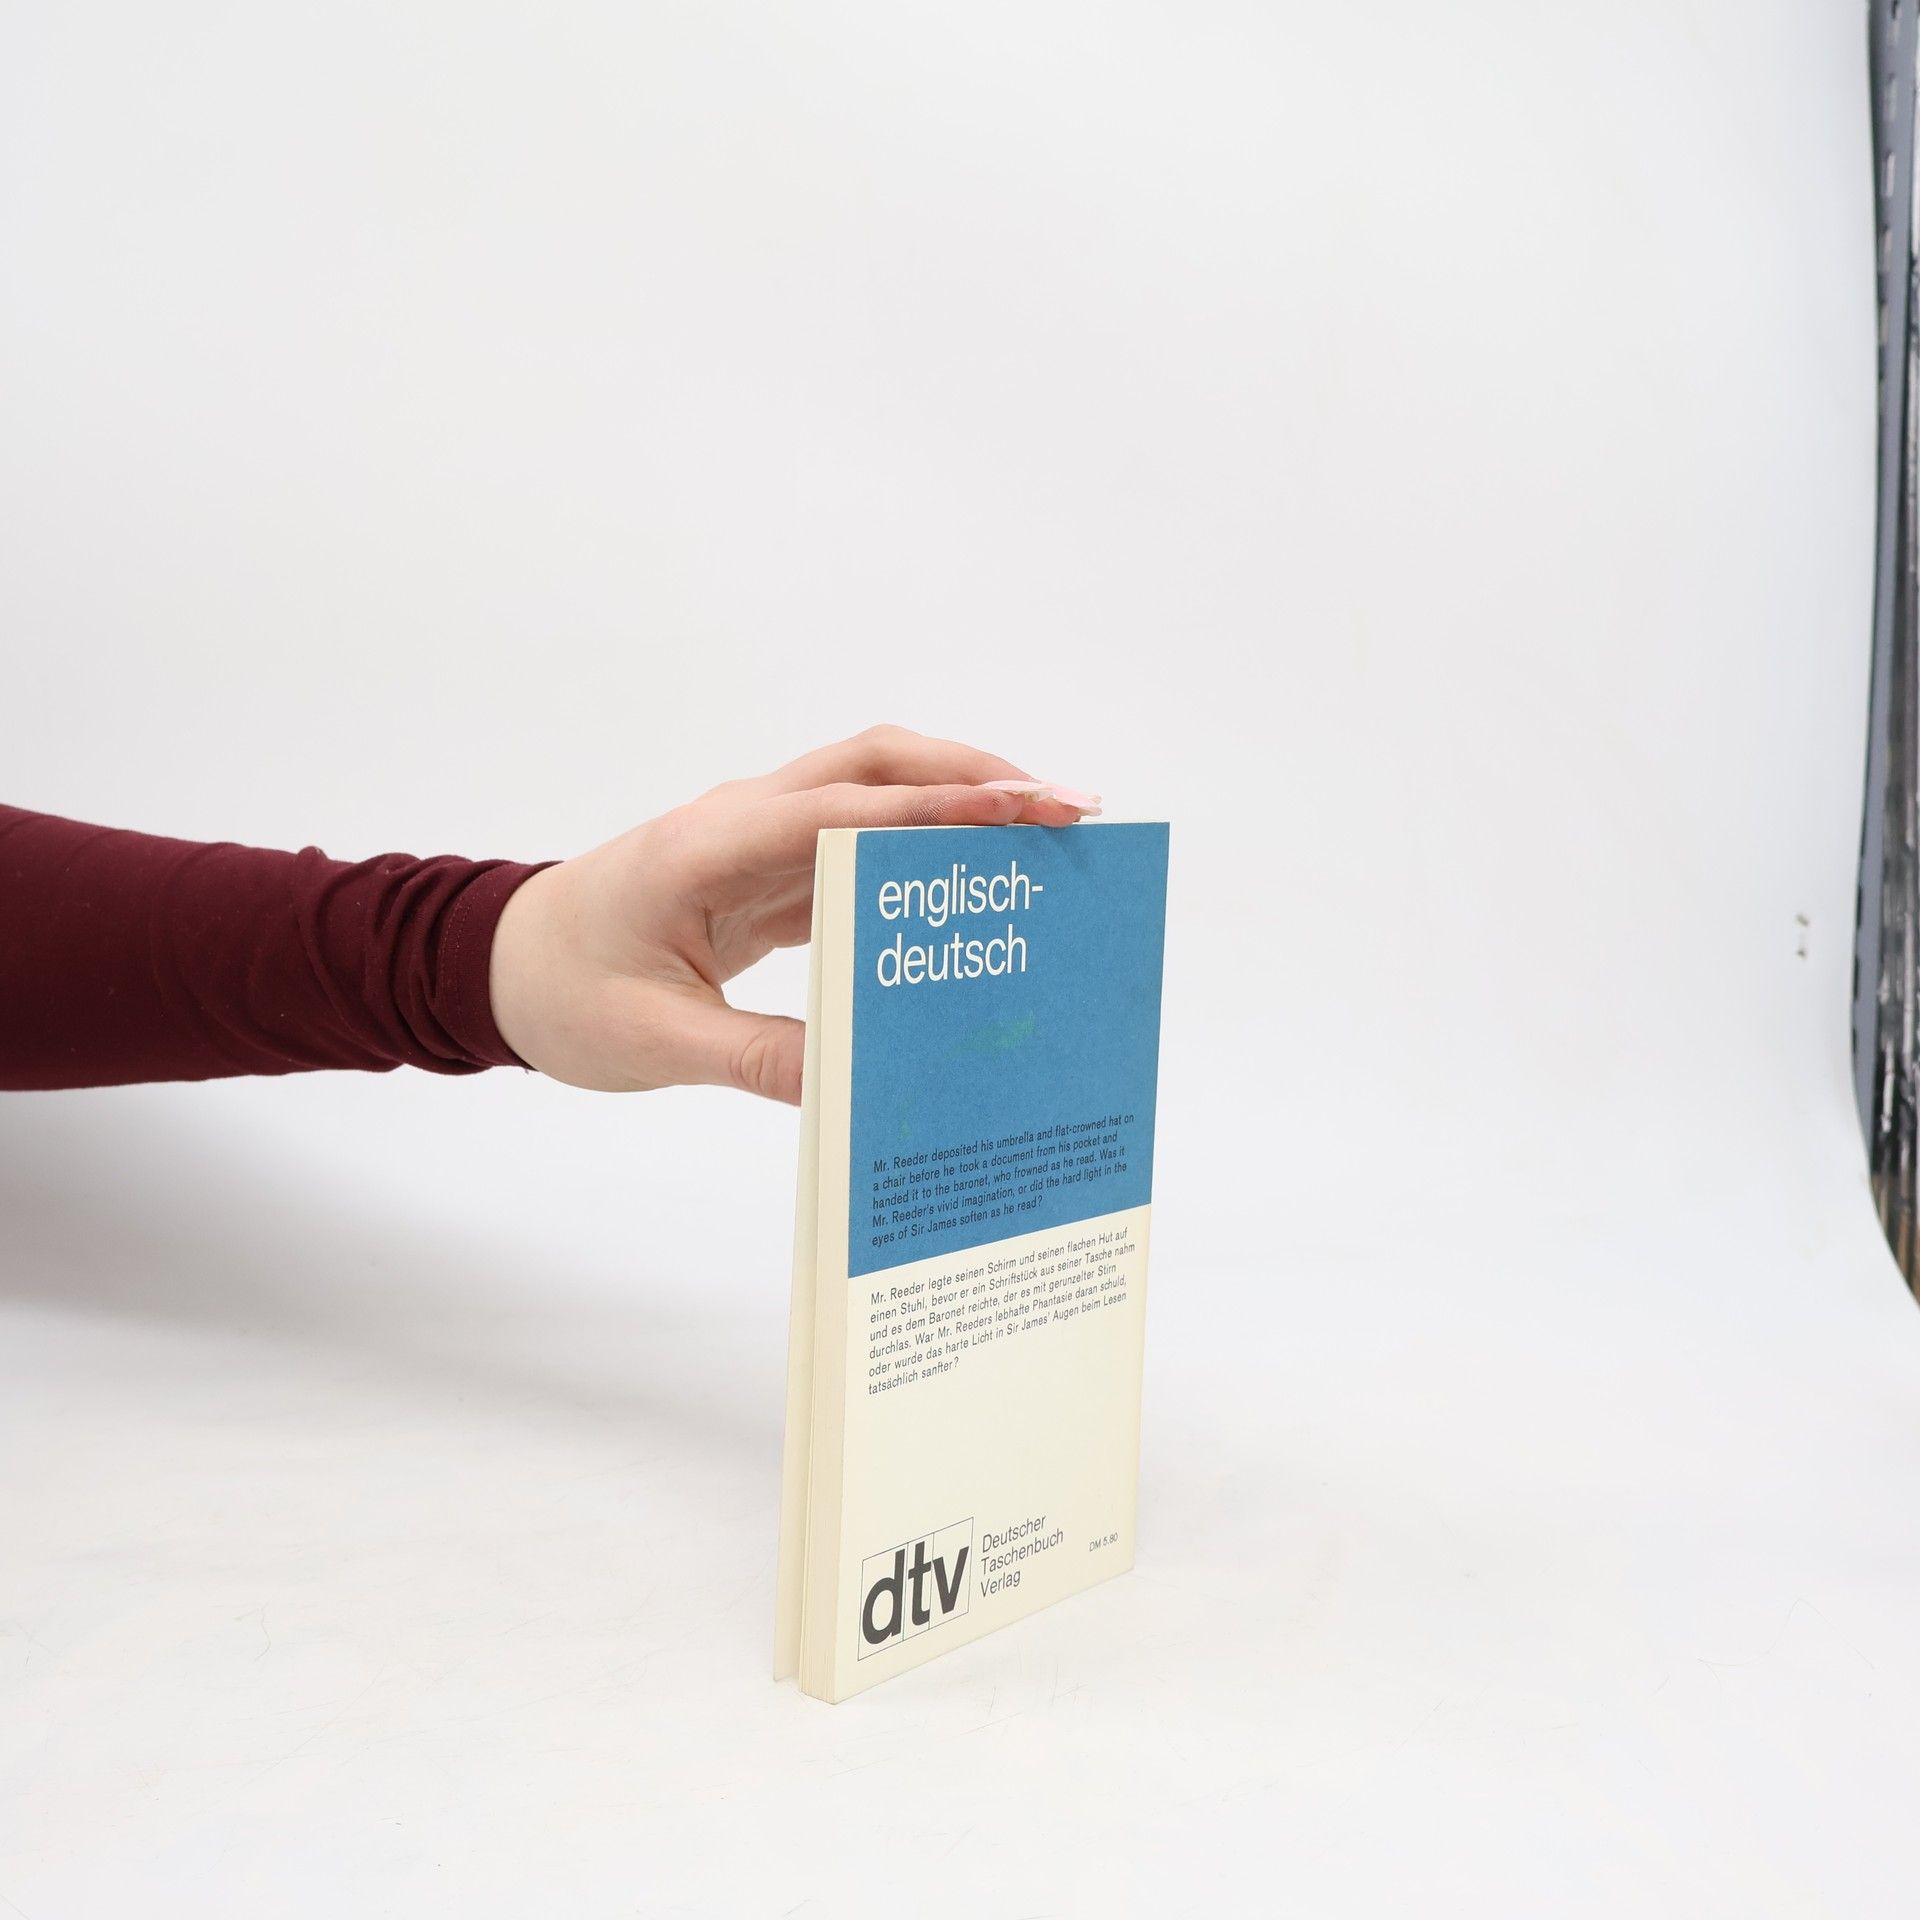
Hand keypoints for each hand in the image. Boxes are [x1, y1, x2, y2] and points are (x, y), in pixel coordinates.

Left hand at [487, 726, 1099, 1101]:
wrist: (501, 966)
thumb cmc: (562, 992)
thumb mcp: (654, 1040)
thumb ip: (755, 1055)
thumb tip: (854, 1079)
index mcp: (711, 845)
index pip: (845, 809)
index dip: (941, 806)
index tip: (1026, 807)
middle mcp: (745, 822)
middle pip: (878, 764)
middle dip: (976, 774)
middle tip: (1069, 810)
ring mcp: (760, 841)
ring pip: (877, 794)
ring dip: (960, 802)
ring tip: (1048, 839)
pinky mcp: (770, 873)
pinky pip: (860, 847)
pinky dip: (925, 854)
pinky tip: (977, 890)